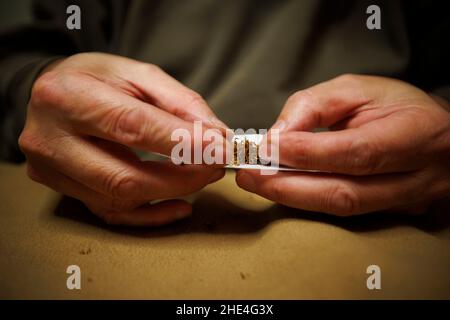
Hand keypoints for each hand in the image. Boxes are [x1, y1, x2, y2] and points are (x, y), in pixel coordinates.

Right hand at [19, 53, 225, 225]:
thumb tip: (215, 135)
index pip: (133, 127)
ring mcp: (52, 171)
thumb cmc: (95, 79)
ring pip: (121, 199)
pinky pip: (112, 214)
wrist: (53, 94)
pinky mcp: (63, 190)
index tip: (220, 149)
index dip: (182, 143)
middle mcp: (51, 139)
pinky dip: (152, 214)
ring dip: (171, 192)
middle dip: (181, 178)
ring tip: (201, 175)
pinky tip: (180, 204)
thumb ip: (179, 101)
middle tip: (215, 166)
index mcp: (67, 97)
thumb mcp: (138, 73)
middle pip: (125, 176)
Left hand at [237, 75, 449, 215]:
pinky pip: (342, 212)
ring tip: (255, 182)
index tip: (265, 148)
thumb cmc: (396, 106)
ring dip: (291, 197)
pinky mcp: (391, 214)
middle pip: (345, 192)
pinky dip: (306, 201)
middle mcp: (417, 177)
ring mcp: (405, 202)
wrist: (436, 134)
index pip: (358, 151)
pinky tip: (281, 188)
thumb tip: (277, 136)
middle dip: (289, 186)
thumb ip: (315, 106)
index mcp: (416, 134)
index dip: (308, 154)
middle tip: (248, 175)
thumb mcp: (356, 89)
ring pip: (341, 208)